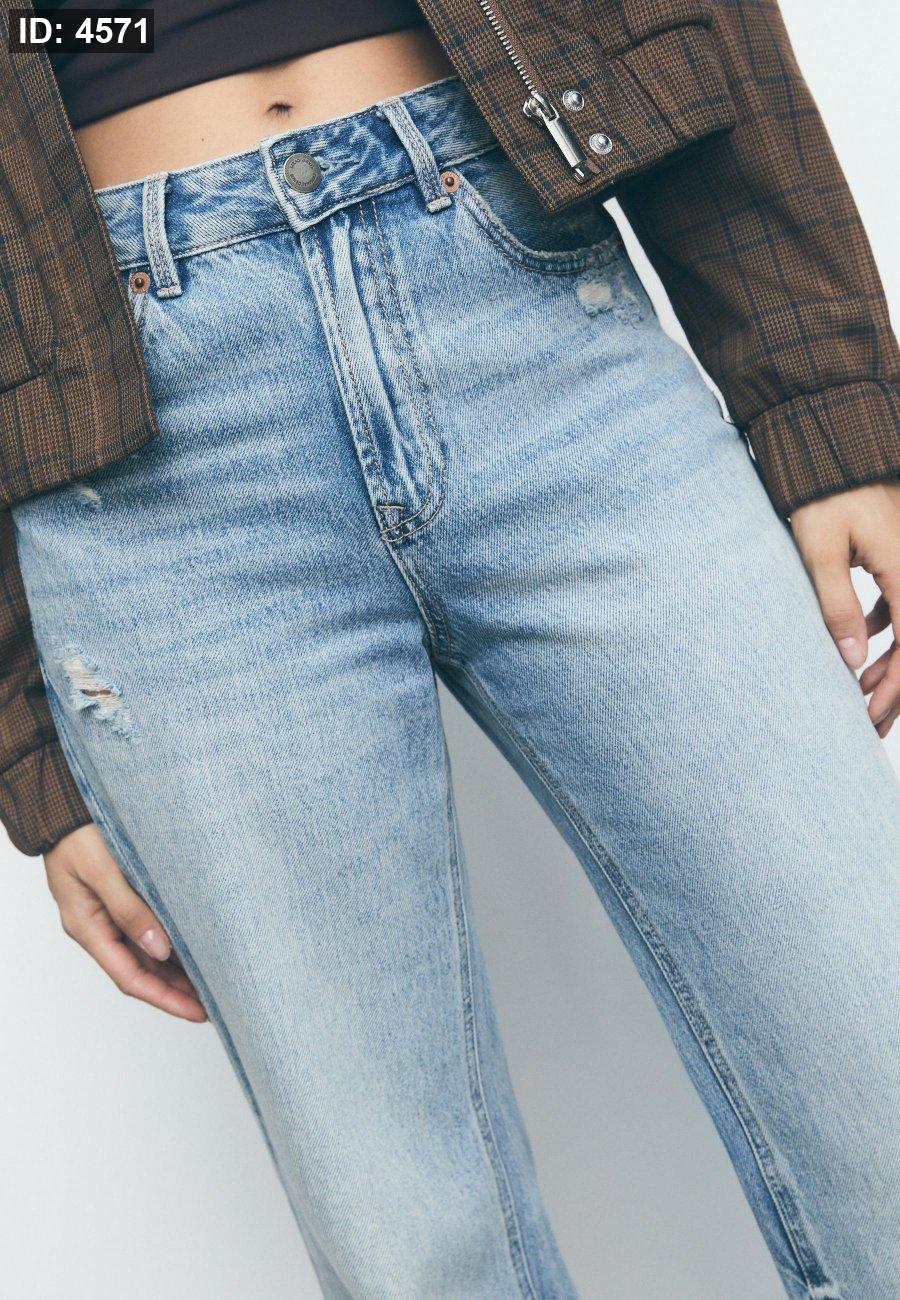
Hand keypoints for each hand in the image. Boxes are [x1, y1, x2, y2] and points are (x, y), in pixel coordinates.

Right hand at [44, 823, 206, 1021]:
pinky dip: (171, 943)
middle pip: (141, 971)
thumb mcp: (102, 870)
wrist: (65, 807)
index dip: (165, 998)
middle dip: (175, 991)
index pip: (131, 978)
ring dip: (176, 971)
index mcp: (88, 927)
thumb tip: (160, 948)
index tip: (197, 1010)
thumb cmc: (78, 834)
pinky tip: (194, 947)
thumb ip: (129, 909)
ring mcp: (110, 914)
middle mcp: (99, 926)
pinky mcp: (122, 897)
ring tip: (211, 982)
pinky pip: (148, 930)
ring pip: (147, 954)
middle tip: (214, 1003)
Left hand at [790, 480, 899, 736]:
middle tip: (869, 720)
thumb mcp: (820, 550)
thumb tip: (853, 660)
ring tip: (863, 691)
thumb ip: (837, 605)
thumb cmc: (821, 493)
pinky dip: (889, 629)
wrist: (830, 443)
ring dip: (893, 661)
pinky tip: (864, 645)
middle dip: (897, 686)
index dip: (896, 687)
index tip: (870, 715)